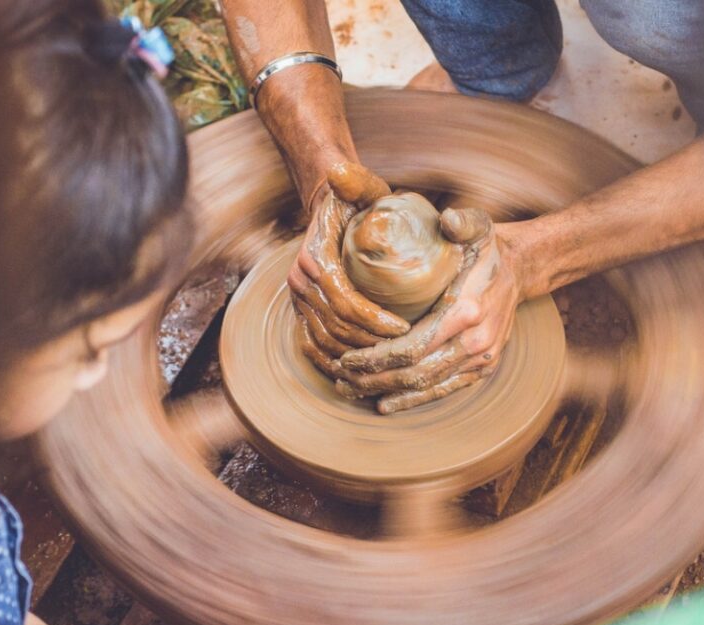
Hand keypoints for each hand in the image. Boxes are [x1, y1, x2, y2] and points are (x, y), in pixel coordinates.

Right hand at [289, 163, 410, 377]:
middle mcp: (299, 281)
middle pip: (336, 328)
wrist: (328, 206)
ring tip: (389, 361)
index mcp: (314, 258)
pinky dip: (332, 362)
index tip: (405, 328)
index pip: (345, 301)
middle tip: (405, 350)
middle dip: (371, 345)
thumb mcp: (360, 186)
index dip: (374, 321)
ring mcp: (298, 299)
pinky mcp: (301, 310)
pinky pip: (312, 346)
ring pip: (325, 342)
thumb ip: (356, 181)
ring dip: (356, 357)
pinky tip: (358, 373)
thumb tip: (340, 172)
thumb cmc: (354, 199)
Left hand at [335, 208, 526, 413]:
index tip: (347, 357)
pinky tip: (386, 403)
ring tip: (352, 389)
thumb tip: (447, 218)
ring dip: (387, 392)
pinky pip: (445, 390)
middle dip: (373, 379)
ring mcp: (481, 360)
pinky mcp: (482, 369)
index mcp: (467, 311)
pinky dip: (414, 400)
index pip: (414, 346)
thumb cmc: (487, 248)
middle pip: (415, 373)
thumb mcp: (478, 226)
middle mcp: (476, 342)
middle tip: (340, 378)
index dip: (377, 358)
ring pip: (426, 386)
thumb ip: (461, 221)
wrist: (520, 270)